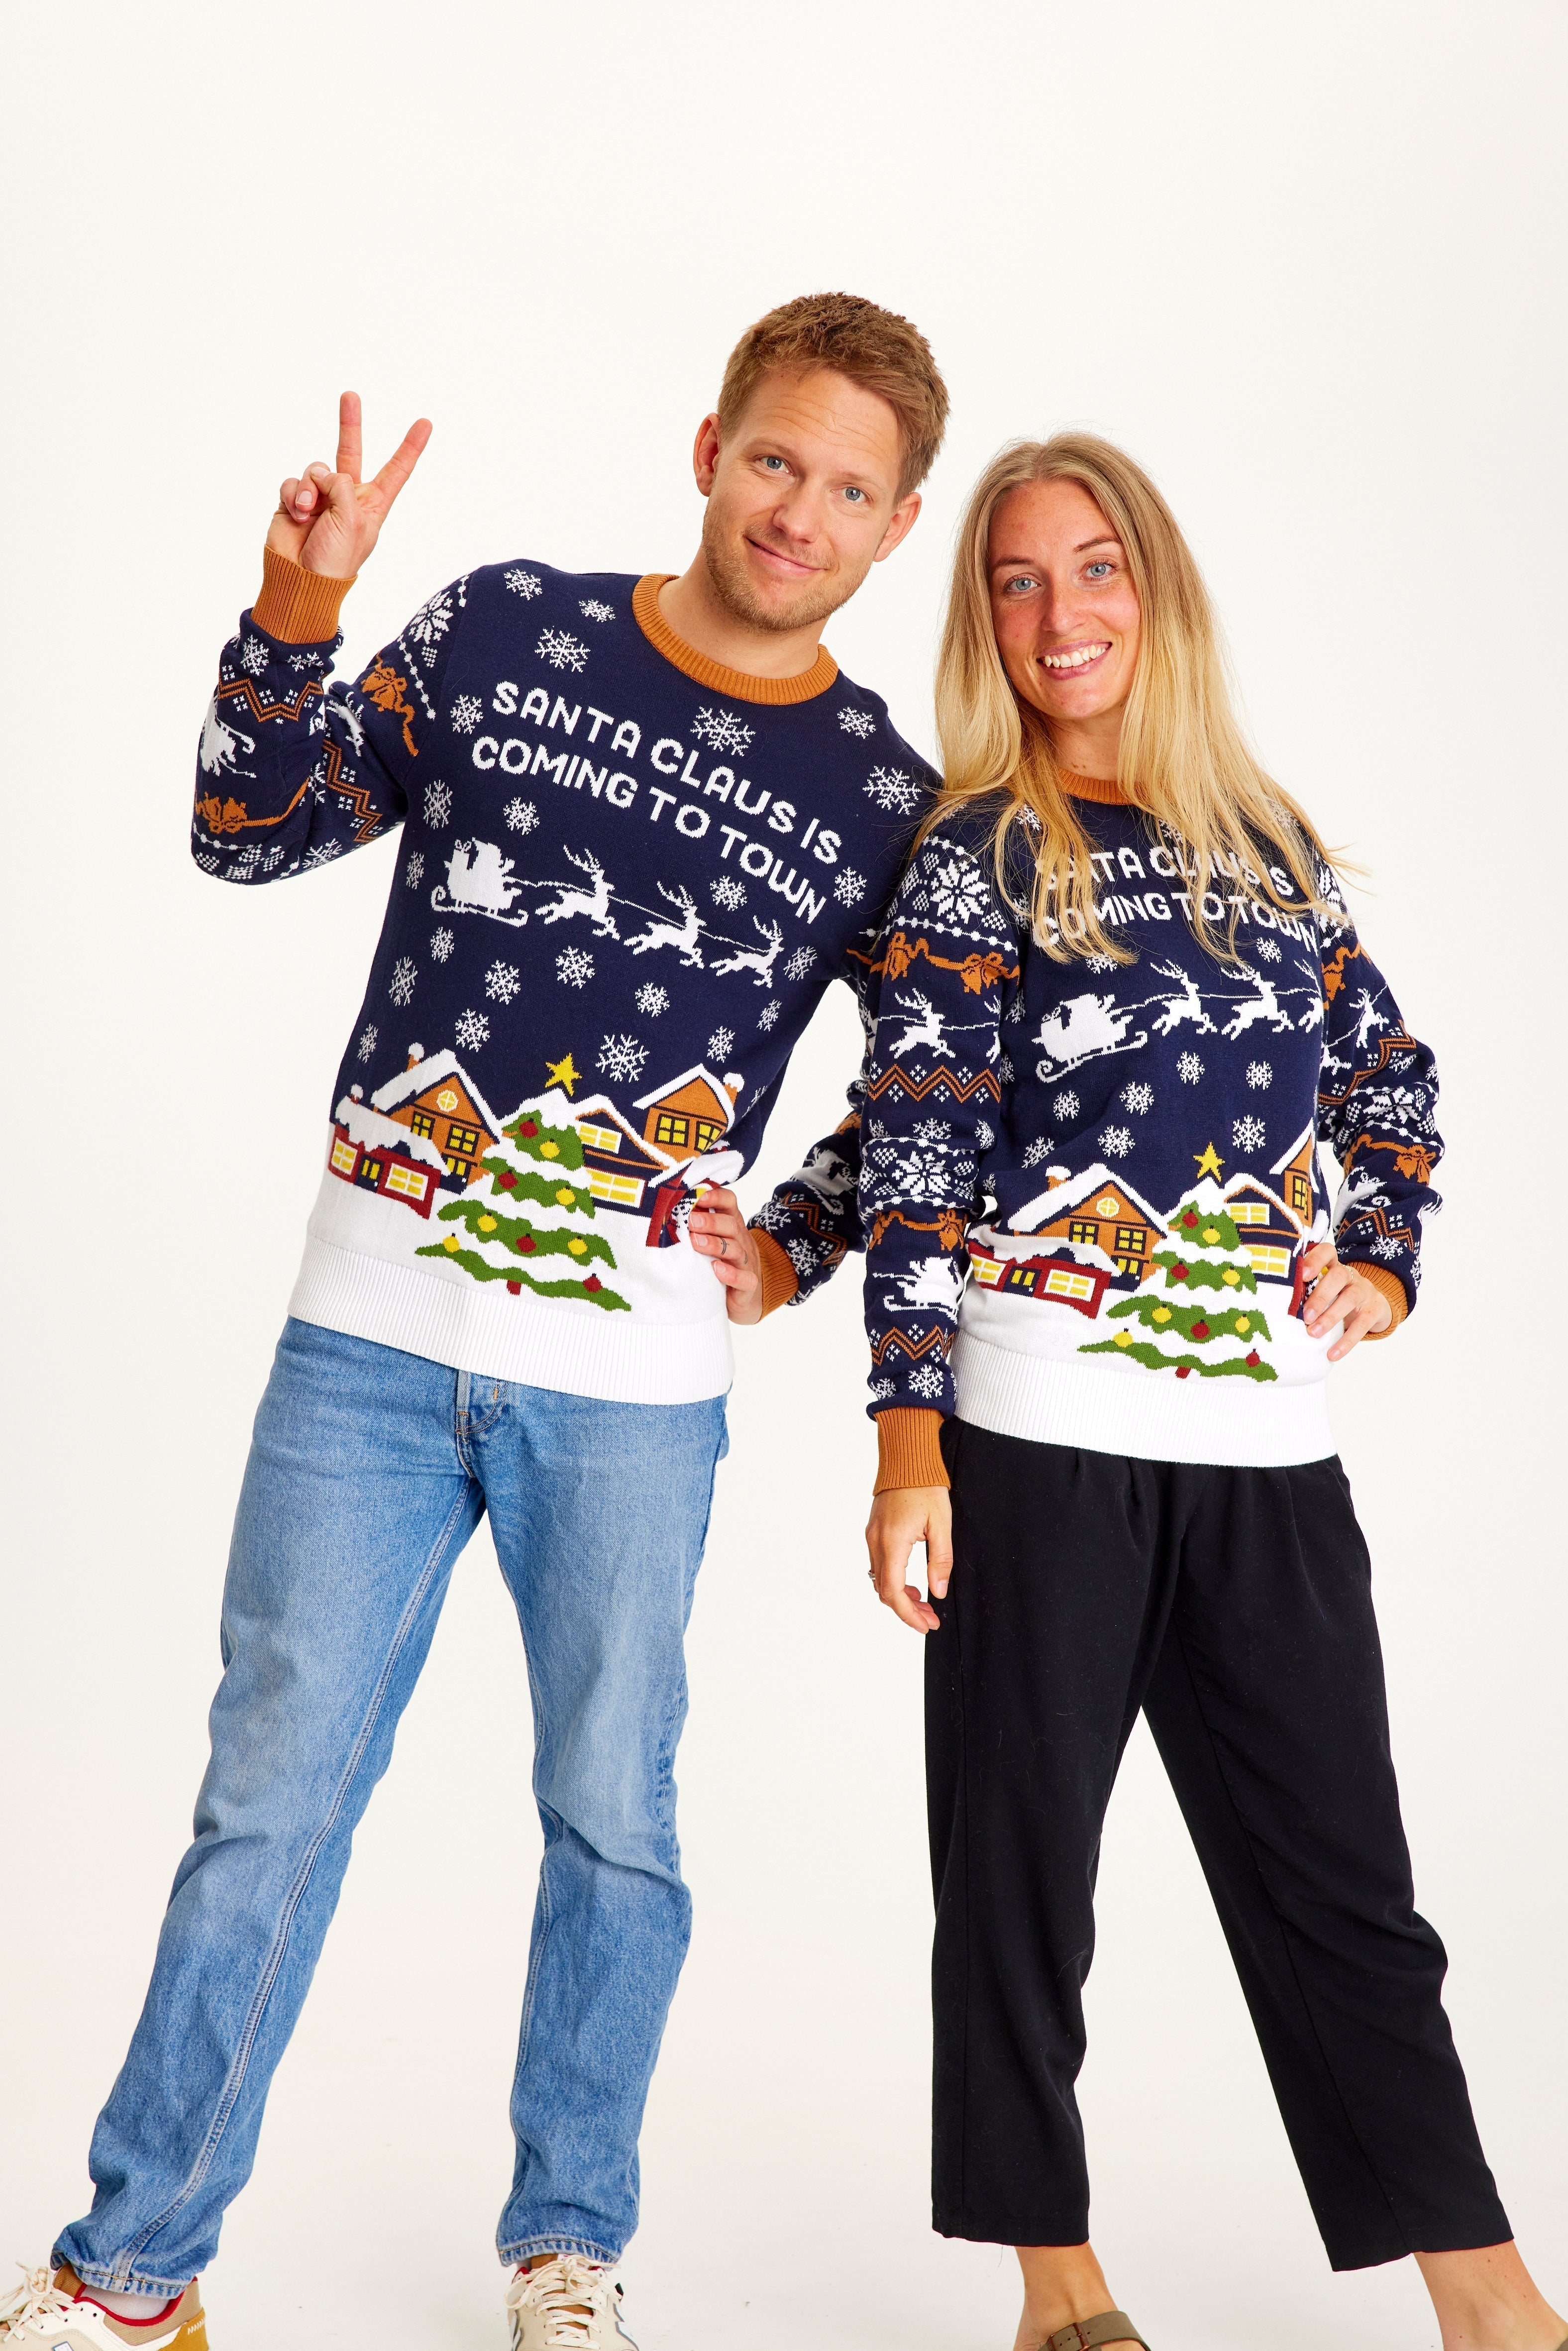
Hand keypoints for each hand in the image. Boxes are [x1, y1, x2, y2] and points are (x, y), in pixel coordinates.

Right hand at [266, 391, 431, 579]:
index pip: (396, 471)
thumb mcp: (353, 521)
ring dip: (310, 487)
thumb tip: (322, 474)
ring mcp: (319, 497)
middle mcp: (347, 497)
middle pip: (350, 451)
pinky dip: (292, 494)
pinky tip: (295, 514)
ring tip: (308, 513)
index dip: (410, 447)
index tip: (425, 423)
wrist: (300, 580)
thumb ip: (343, 486)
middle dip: (349, 423)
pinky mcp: (294, 501)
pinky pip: (292, 481)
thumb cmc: (335, 561)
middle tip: (350, 395)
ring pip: (316, 468)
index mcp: (372, 505)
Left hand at [687, 1187, 763, 1323]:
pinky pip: (744, 1278)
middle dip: (710, 1222)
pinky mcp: (747, 1285)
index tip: (697, 1197)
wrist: (748, 1295)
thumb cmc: (723, 1261)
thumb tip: (667, 1208)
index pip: (729, 1203)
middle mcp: (741, 1241)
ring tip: (695, 1242)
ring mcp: (746, 1263)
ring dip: (715, 1244)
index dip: (715, 1197)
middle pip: (731, 1225)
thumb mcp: (712, 1239)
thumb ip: (696, 1225)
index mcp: (731, 1225)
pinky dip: (731, 1274)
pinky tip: (715, 1269)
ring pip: (735, 1249)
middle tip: (691, 1221)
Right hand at [865, 1485, 952, 1634]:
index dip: (909, 1615)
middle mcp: (876, 1542)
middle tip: (931, 1619)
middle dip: (907, 1611)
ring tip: (925, 1604)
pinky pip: (879, 1566)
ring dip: (900, 1597)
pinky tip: (913, 1583)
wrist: (906, 1458)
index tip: (926, 1625)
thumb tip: (938, 1592)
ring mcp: (871, 1537)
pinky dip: (894, 1581)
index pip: (894, 1592)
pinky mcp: (873, 1531)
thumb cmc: (926, 1487)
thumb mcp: (941, 1524)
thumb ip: (940, 1560)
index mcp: (893, 1542)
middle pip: (884, 1591)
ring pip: (880, 1580)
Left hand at [1301, 1241, 1392, 1360]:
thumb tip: (1278, 1309)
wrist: (1374, 1307)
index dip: (1315, 1260)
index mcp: (1334, 1266)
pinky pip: (1362, 1324)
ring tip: (1314, 1333)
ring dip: (1330, 1317)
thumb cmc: (1337, 1299)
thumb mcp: (1324, 1290)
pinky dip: (1347, 1341)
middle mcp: (1351, 1275)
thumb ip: (1307, 1292)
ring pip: (1349, 1299)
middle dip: (1320, 1296)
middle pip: (1338, 1276)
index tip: (1302, 1274)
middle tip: (1306, 1316)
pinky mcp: (1375, 1310)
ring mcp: (1365, 1291)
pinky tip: (1333, 1353)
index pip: (1327, 1252)